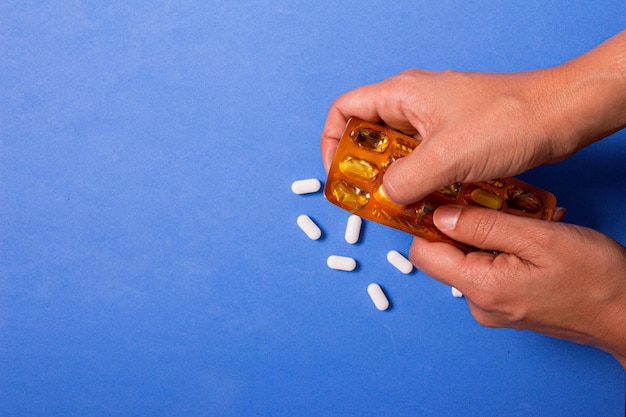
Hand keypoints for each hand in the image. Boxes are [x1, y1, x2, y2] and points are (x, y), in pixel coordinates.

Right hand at [321, 69, 572, 203]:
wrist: (560, 116)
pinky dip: (423, 183)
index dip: (333, 142)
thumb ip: (404, 181)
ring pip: (400, 153)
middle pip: (371, 135)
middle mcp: (415, 104)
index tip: (340, 174)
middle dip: (366, 170)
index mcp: (402, 94)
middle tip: (370, 201)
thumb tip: (386, 196)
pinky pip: (427, 161)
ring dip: (397, 181)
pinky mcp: (457, 136)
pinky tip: (429, 204)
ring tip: (400, 208)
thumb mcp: (445, 157)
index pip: (346, 110)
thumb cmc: (507, 121)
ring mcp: (438, 120)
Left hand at [410, 205, 625, 367]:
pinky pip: (488, 271)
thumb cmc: (595, 279)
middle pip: (446, 255)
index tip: (444, 199)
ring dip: (487, 236)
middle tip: (496, 205)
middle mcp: (480, 304)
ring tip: (522, 223)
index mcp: (482, 288)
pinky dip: (501, 251)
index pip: (424, 253)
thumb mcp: (538, 238)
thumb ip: (483, 226)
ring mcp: (493, 308)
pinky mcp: (506, 306)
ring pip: (469, 260)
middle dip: (465, 226)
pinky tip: (528, 240)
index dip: (428, 223)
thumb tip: (440, 216)